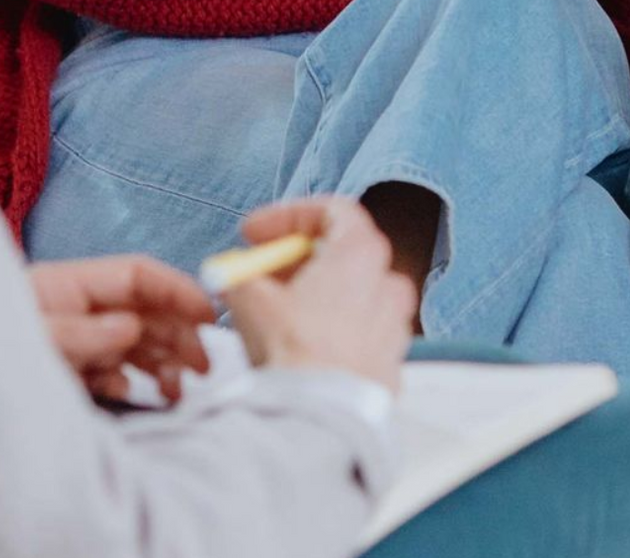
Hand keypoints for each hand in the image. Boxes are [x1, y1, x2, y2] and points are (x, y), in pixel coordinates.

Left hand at [29, 255, 214, 404]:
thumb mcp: (29, 340)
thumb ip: (79, 333)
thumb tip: (133, 327)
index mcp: (68, 286)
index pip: (137, 275)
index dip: (177, 290)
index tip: (209, 316)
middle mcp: (76, 310)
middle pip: (143, 311)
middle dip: (178, 335)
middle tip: (203, 367)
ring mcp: (73, 343)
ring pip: (133, 344)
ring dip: (161, 363)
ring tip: (176, 391)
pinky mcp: (66, 374)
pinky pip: (109, 374)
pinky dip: (127, 384)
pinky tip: (131, 395)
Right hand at [222, 197, 415, 391]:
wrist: (317, 419)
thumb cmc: (293, 353)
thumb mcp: (250, 300)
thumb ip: (242, 276)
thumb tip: (235, 276)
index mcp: (363, 253)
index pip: (332, 211)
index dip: (287, 217)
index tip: (256, 233)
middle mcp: (389, 284)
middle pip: (342, 255)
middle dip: (296, 262)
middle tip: (261, 277)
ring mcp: (394, 327)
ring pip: (351, 298)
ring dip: (314, 299)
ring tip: (276, 317)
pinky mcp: (389, 366)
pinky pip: (358, 337)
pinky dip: (330, 335)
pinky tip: (300, 352)